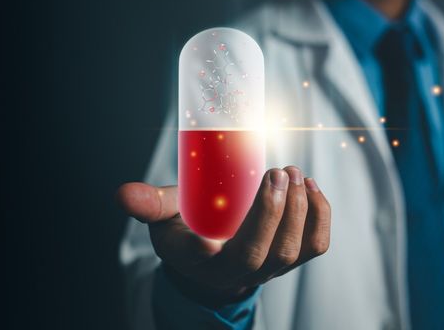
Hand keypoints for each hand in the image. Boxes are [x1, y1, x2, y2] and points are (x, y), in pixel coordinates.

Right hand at [116, 166, 330, 305]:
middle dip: (271, 213)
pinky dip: (320, 214)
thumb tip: (123, 194)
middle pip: (260, 254)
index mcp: (201, 260)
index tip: (205, 234)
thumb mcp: (165, 216)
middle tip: (276, 173)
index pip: (204, 258)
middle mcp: (238, 270)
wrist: (218, 256)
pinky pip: (315, 245)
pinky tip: (311, 186)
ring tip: (292, 173)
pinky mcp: (292, 257)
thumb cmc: (191, 229)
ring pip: (291, 250)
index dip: (205, 247)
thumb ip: (149, 204)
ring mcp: (269, 267)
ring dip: (298, 210)